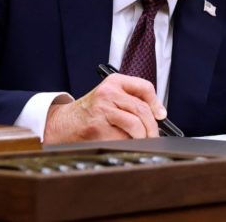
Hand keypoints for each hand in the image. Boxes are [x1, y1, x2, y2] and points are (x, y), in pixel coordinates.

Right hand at [42, 73, 166, 143]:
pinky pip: (123, 139)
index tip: (161, 115)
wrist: (64, 122)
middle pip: (142, 110)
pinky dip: (127, 143)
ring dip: (142, 137)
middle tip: (154, 135)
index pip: (145, 87)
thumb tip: (157, 117)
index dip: (156, 103)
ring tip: (140, 140)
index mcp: (114, 82)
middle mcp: (108, 93)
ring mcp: (102, 110)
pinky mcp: (98, 128)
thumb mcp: (110, 96)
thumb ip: (131, 100)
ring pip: (135, 126)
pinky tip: (120, 141)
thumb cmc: (91, 111)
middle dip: (152, 127)